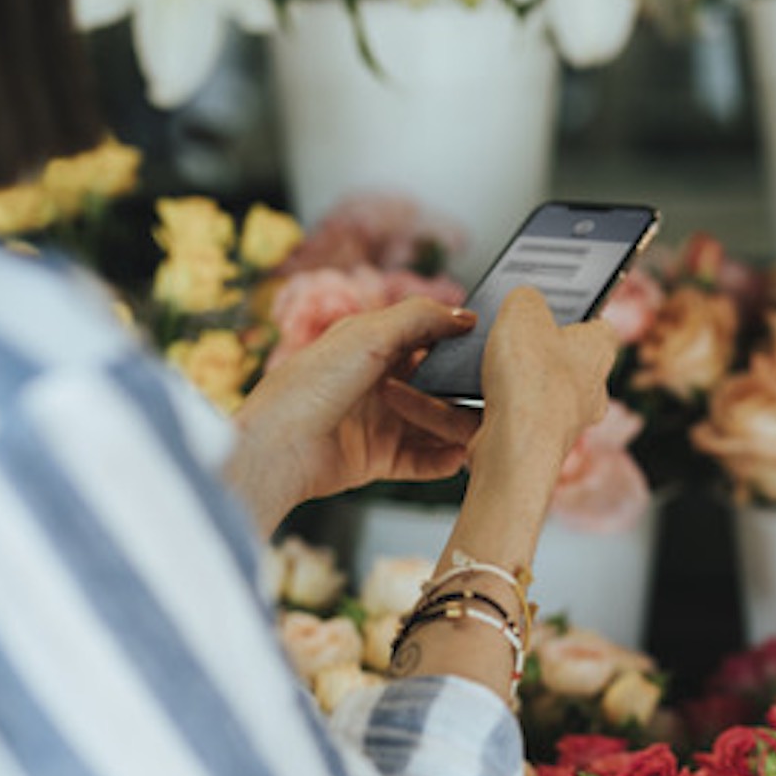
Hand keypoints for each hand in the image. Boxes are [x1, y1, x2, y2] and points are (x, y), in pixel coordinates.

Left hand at [227, 298, 482, 531]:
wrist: (279, 447)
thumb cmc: (309, 386)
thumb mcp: (368, 334)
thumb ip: (420, 317)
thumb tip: (465, 315)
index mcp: (371, 345)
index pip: (426, 338)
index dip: (457, 341)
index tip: (490, 347)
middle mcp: (377, 382)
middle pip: (435, 384)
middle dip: (465, 390)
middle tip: (497, 394)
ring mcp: (378, 422)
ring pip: (433, 425)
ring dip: (458, 428)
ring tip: (484, 429)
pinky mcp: (377, 459)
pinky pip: (421, 460)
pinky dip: (443, 460)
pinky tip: (460, 455)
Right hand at [474, 285, 620, 473]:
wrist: (516, 446)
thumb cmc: (530, 381)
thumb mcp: (522, 310)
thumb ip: (526, 297)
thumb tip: (524, 301)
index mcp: (600, 349)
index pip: (597, 322)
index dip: (573, 311)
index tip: (551, 305)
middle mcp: (593, 388)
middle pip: (569, 358)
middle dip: (542, 349)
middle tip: (514, 336)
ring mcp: (568, 420)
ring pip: (545, 390)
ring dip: (521, 380)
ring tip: (491, 367)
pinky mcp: (542, 442)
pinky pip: (523, 416)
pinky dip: (506, 408)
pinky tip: (483, 399)